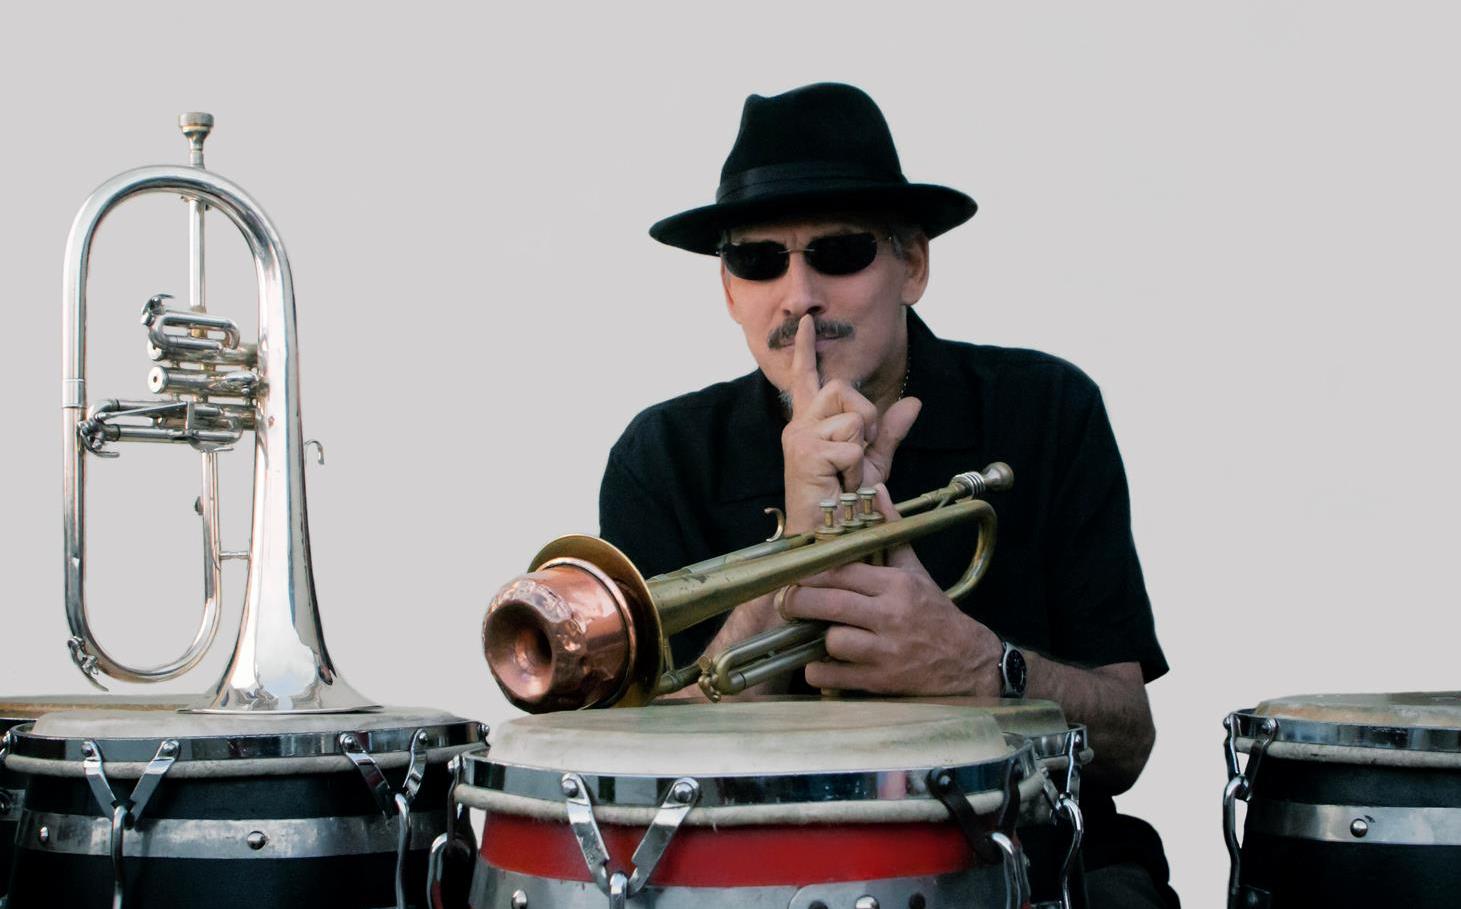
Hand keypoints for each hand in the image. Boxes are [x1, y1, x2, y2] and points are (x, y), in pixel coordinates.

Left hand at [780, 487, 1003, 694]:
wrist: (967, 661)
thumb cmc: (934, 613)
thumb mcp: (915, 570)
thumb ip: (891, 531)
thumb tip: (877, 490)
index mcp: (895, 585)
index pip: (841, 572)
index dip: (809, 573)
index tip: (793, 574)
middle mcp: (890, 615)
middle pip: (829, 604)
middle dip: (798, 602)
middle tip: (786, 602)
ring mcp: (885, 651)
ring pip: (831, 640)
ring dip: (815, 639)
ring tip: (809, 634)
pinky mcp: (881, 680)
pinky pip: (834, 676)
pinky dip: (819, 672)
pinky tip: (819, 663)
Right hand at [781, 315, 920, 532]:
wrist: (827, 538)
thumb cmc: (842, 504)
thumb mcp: (872, 463)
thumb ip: (890, 431)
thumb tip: (914, 401)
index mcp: (811, 424)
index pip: (808, 378)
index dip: (807, 349)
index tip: (807, 322)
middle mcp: (800, 425)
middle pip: (845, 389)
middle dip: (866, 417)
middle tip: (858, 452)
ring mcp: (799, 437)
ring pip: (854, 418)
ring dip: (862, 448)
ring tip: (845, 475)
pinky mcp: (804, 452)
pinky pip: (853, 446)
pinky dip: (856, 470)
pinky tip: (840, 485)